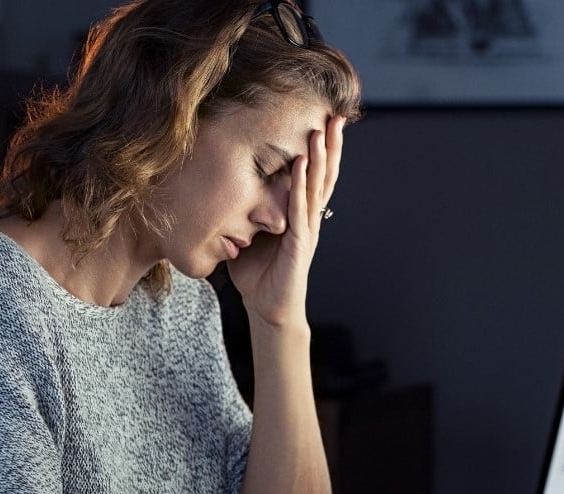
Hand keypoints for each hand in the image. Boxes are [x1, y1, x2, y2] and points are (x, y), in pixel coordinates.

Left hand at [228, 115, 344, 326]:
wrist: (268, 308)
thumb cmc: (259, 274)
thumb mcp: (249, 234)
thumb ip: (247, 211)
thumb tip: (226, 188)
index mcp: (300, 214)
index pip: (315, 176)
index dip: (323, 150)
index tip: (327, 121)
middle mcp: (309, 218)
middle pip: (325, 175)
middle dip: (330, 145)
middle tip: (337, 116)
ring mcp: (307, 229)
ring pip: (317, 187)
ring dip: (319, 158)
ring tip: (322, 132)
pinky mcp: (300, 243)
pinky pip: (301, 209)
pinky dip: (301, 185)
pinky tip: (302, 165)